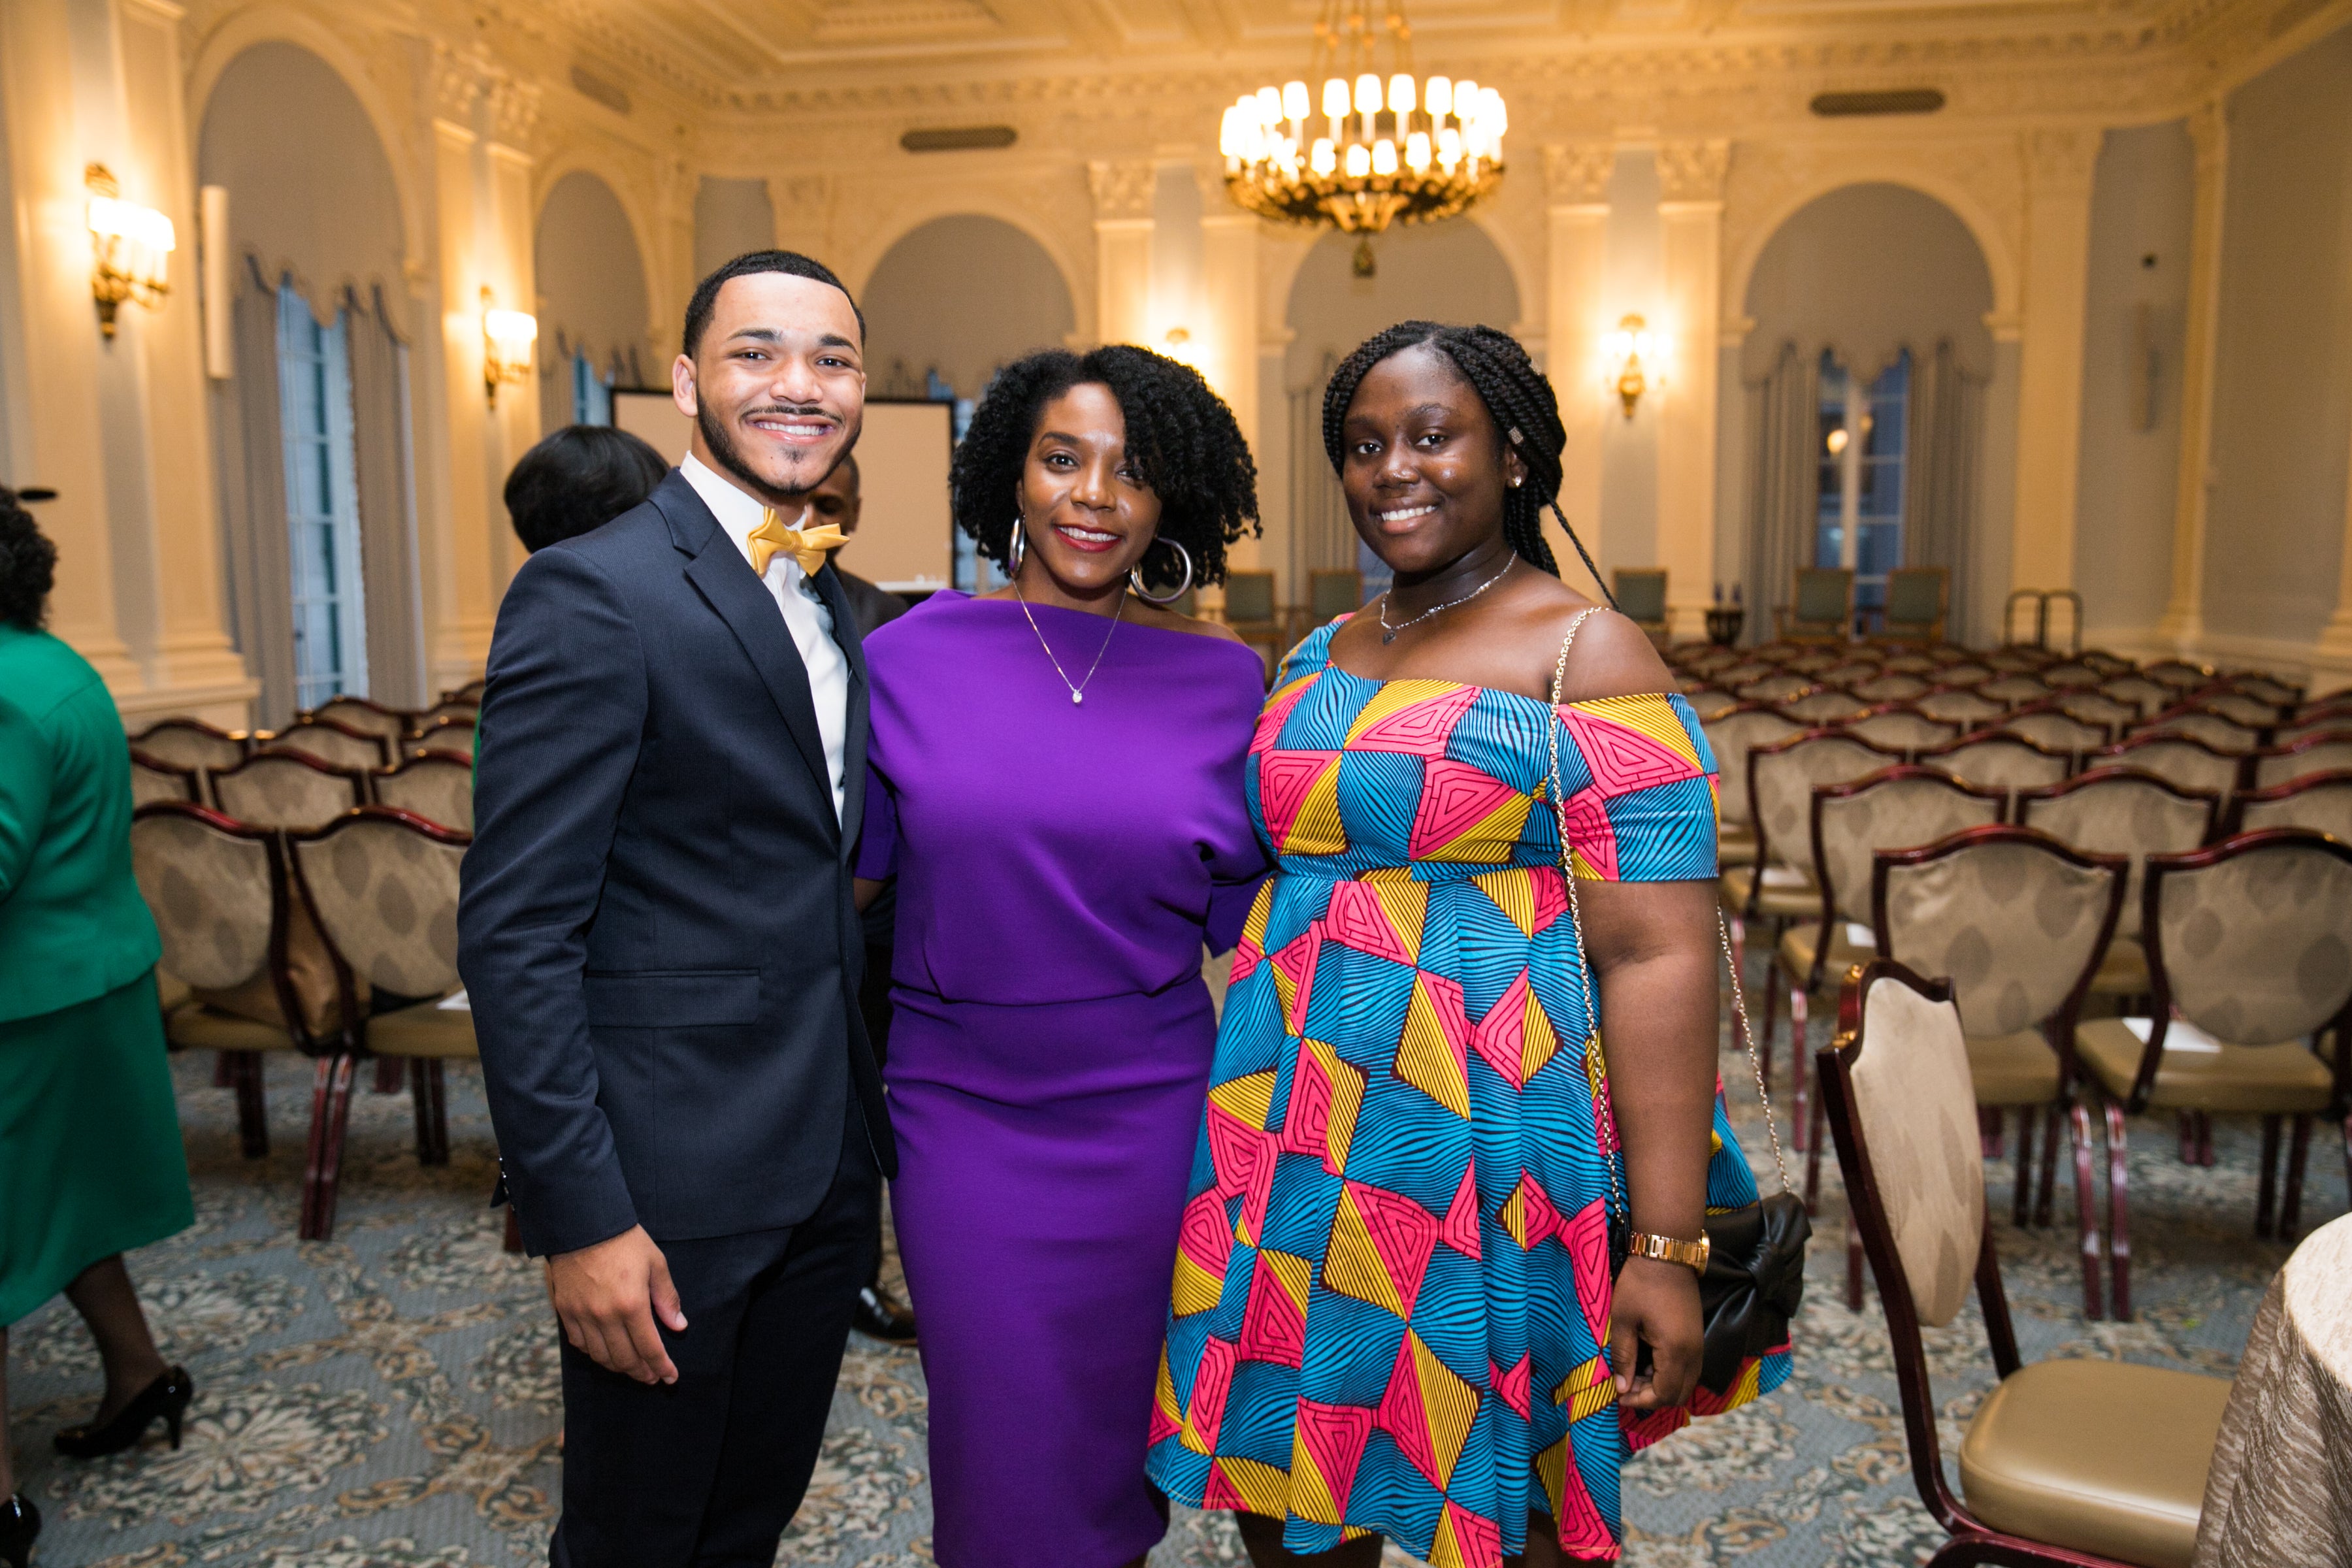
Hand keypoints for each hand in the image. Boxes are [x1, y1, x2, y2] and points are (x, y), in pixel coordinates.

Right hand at [546, 1225, 686, 1383]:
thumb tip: (679, 1326)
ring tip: (632, 1369)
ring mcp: (582, 1315)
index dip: (661, 1367)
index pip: (649, 1348)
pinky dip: (594, 1353)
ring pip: (601, 1356)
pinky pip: (580, 1343)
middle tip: (652, 1377)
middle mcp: (605, 1316)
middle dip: (642, 1372)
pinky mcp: (565, 1311)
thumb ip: (667, 1298)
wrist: (583, 1223)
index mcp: (632, 1305)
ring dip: (619, 1367)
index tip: (670, 1377)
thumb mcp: (656, 1263)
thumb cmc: (625, 1241)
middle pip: (625, 1358)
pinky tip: (606, 1353)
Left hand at [1609, 1254, 1701, 1411]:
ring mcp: (1698, 1345)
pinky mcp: (1697, 1336)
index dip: (1641, 1401)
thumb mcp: (1623, 1320)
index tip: (1619, 1396)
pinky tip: (1648, 1361)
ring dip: (1662, 1385)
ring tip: (1634, 1373)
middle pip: (1678, 1394)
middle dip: (1652, 1397)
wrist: (1667, 1255)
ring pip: (1685, 1382)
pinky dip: (1670, 1373)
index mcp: (1675, 1351)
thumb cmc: (1640, 1285)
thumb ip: (1623, 1357)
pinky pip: (1688, 1368)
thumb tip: (1622, 1388)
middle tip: (1626, 1386)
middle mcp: (1693, 1353)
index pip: (1664, 1394)